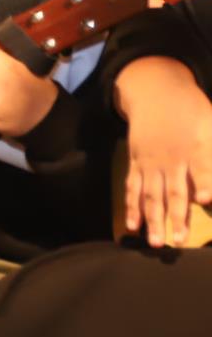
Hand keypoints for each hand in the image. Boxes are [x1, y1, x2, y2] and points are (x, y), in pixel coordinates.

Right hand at [115, 56, 211, 247]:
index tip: (206, 200)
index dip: (205, 184)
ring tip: (155, 242)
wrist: (157, 94)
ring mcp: (150, 163)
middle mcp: (171, 159)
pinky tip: (132, 225)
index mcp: (196, 148)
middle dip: (177, 217)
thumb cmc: (193, 112)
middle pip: (174, 191)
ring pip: (151, 195)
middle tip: (179, 241)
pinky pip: (133, 188)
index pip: (202, 169)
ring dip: (153, 219)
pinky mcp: (136, 163)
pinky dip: (132, 207)